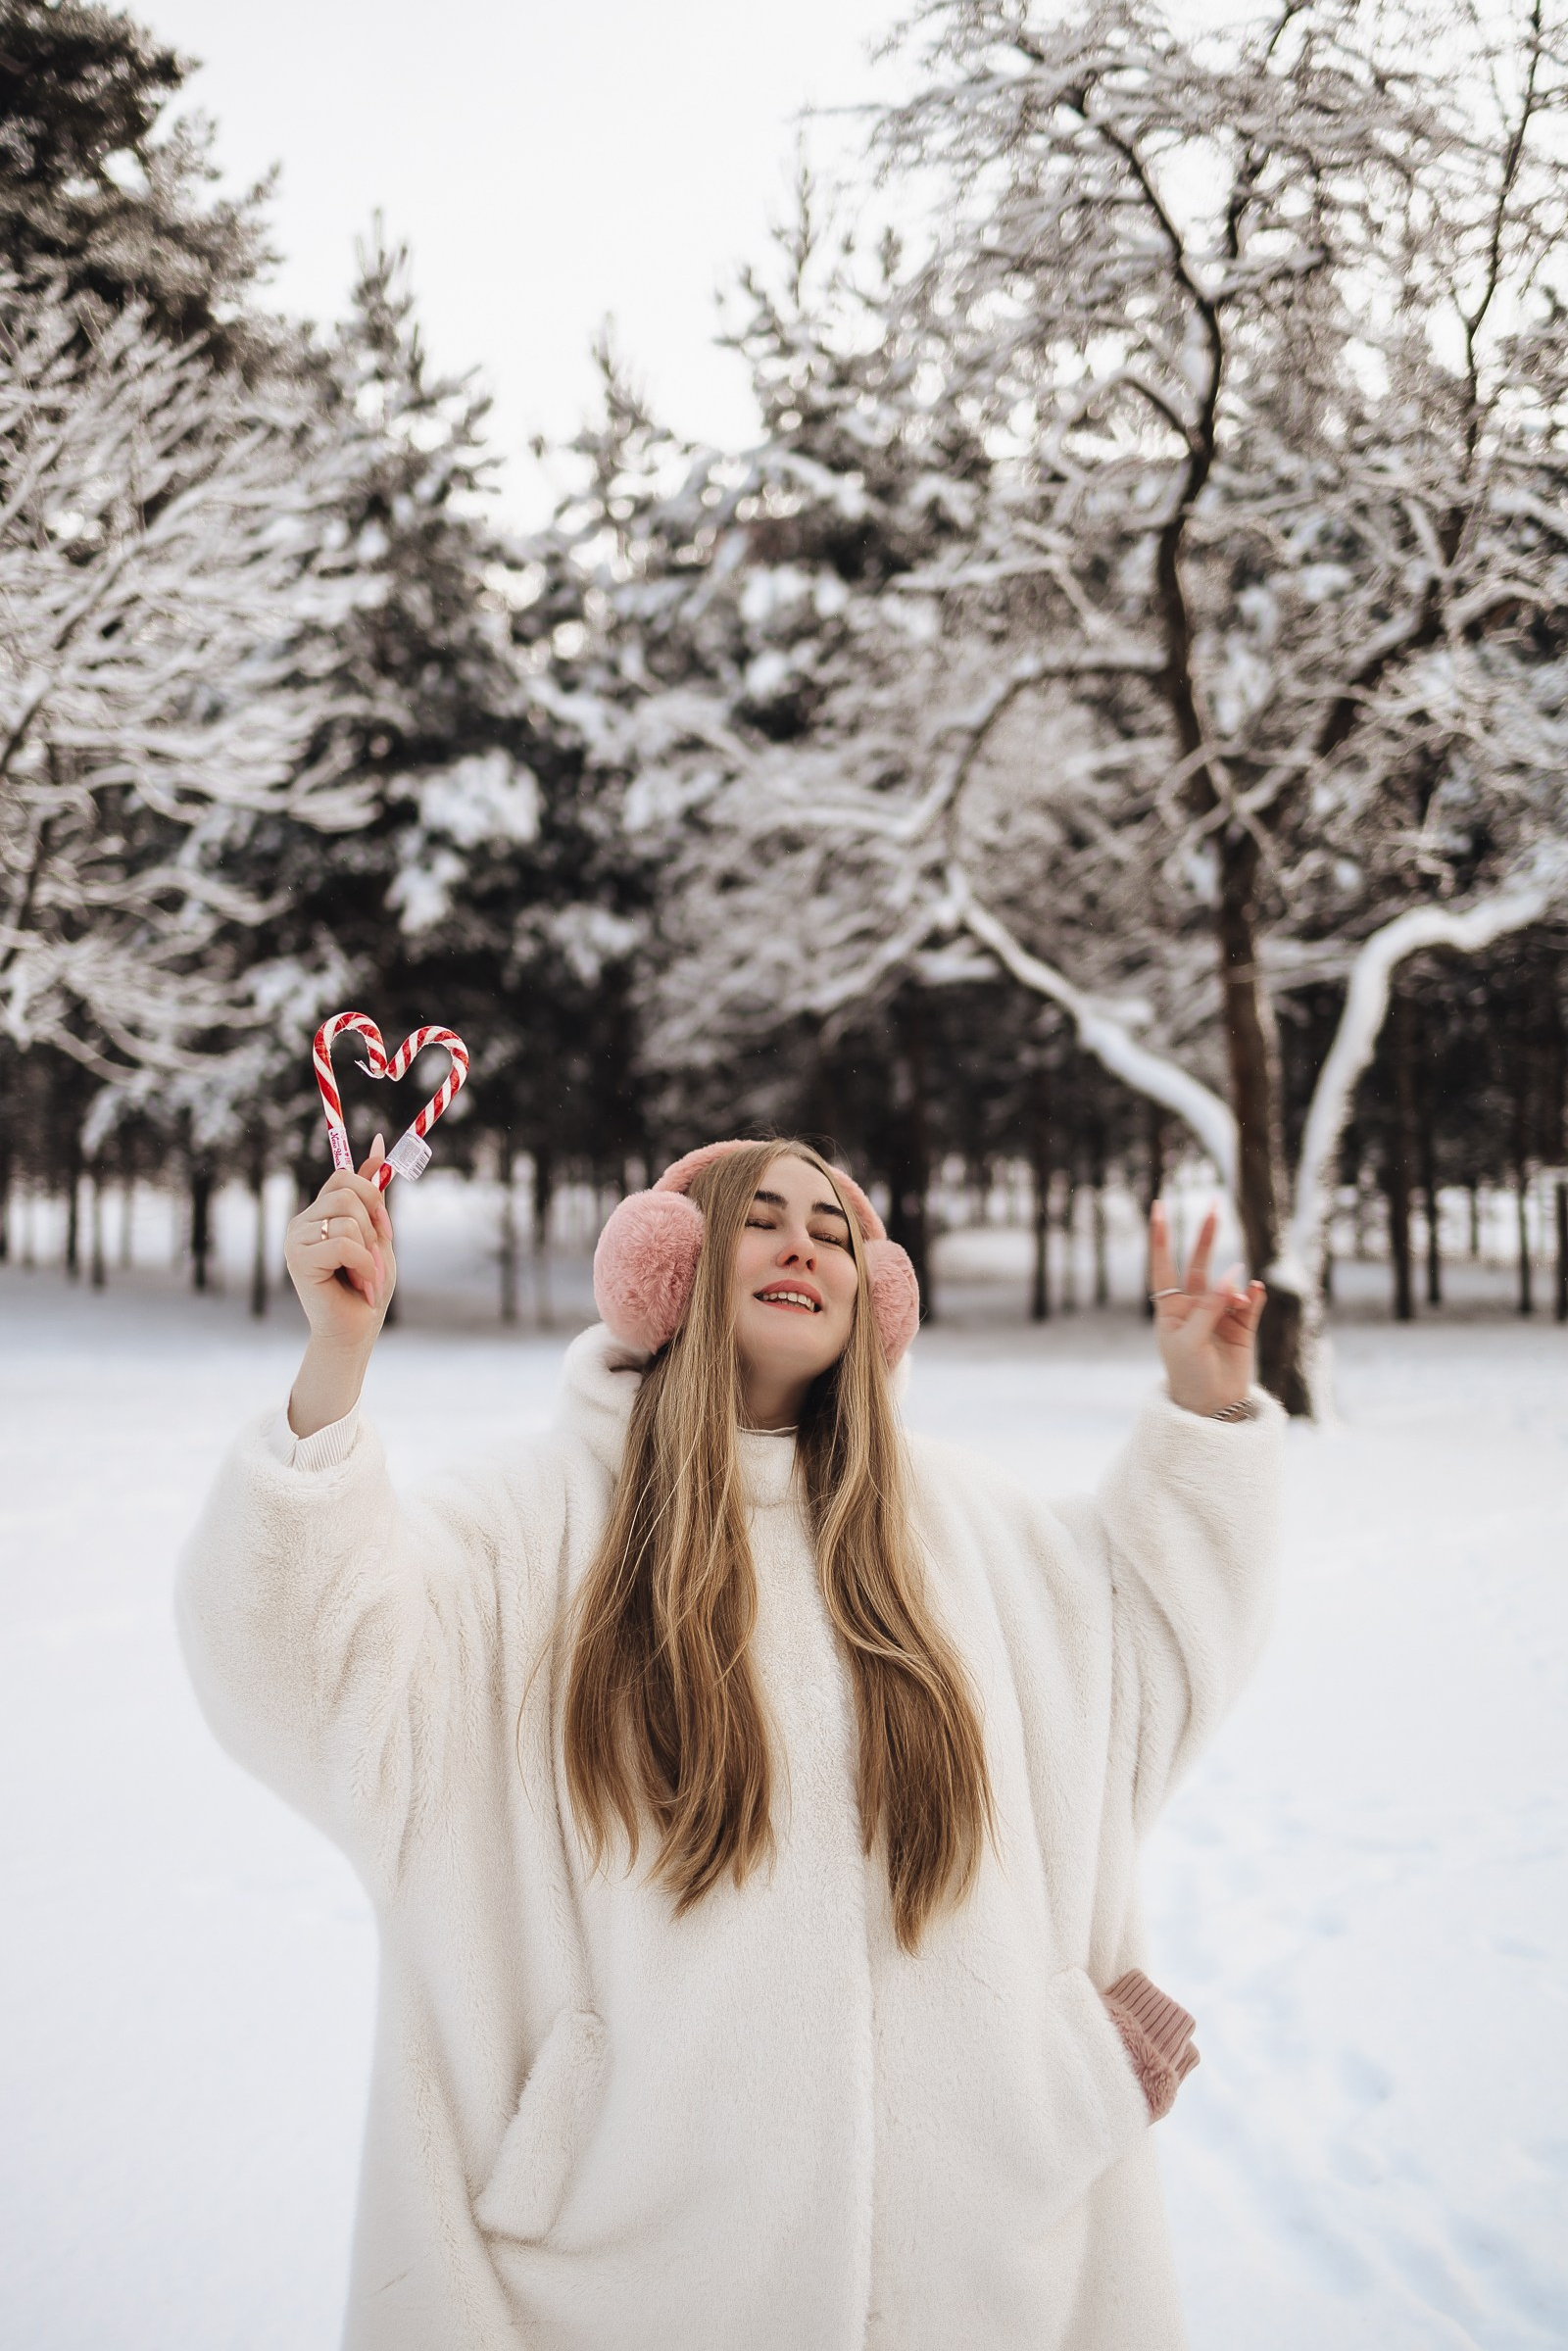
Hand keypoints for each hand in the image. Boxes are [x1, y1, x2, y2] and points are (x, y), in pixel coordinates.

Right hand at [284, 1134, 396, 1347]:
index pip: (342, 1176)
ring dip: (370, 1251)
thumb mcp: (377, 1235)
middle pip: (348, 1192)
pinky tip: (360, 1285)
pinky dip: (364, 1266)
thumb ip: (373, 1194)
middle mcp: (302, 1222)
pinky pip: (345, 1244)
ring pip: (349, 1218)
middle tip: (376, 1256)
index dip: (371, 1191)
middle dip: (375, 1224)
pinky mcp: (298, 1258)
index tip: (385, 1227)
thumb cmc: (368, 1287)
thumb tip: (378, 1143)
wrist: (356, 1331)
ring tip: (365, 1276)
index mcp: (319, 1214)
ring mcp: (296, 1239)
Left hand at [1147, 1200, 1263, 1416]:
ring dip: (1233, 1288)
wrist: (1212, 1405)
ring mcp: (1219, 1313)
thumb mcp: (1190, 1341)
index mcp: (1171, 1309)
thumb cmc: (1188, 1374)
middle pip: (1199, 1263)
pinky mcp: (1241, 1325)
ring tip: (1237, 1302)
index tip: (1157, 1207)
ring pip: (1228, 1284)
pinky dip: (1252, 1295)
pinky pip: (1249, 1301)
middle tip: (1214, 1206)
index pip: (1163, 1266)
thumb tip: (1231, 1274)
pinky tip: (1254, 1290)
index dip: (1160, 1238)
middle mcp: (1194, 1306)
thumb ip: (1209, 1307)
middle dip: (1206, 1236)